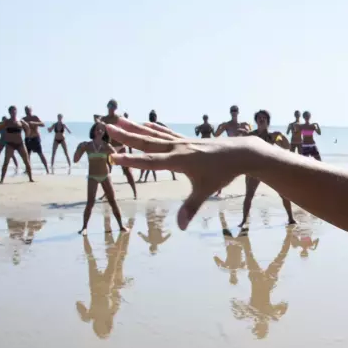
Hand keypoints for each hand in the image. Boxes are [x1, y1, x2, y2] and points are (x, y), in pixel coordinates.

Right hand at [106, 118, 257, 228]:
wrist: (239, 153)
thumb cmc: (222, 173)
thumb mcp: (205, 191)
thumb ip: (190, 208)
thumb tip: (180, 227)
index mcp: (178, 160)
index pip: (150, 161)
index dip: (131, 161)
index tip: (112, 158)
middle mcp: (176, 148)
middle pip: (147, 141)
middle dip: (126, 136)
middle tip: (108, 128)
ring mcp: (180, 142)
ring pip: (153, 133)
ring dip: (135, 127)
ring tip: (119, 120)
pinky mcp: (185, 140)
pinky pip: (164, 132)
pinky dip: (152, 128)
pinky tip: (143, 123)